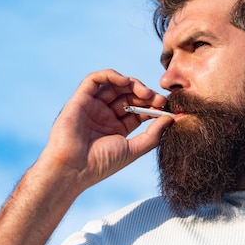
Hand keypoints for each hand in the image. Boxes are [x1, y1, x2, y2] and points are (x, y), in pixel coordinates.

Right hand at [38, 69, 172, 193]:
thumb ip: (153, 134)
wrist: (73, 169)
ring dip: (132, 84)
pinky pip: (94, 79)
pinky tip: (125, 81)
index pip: (138, 109)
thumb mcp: (133, 149)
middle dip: (145, 94)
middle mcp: (104, 115)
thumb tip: (170, 118)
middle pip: (128, 95)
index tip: (165, 106)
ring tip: (144, 92)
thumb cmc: (101, 163)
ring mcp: (92, 106)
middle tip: (158, 98)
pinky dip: (110, 75)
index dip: (152, 105)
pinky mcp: (80, 99)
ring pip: (114, 85)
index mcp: (116, 127)